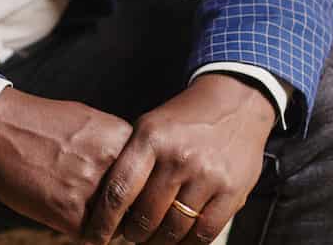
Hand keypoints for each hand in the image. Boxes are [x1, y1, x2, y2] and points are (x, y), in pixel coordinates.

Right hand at [0, 87, 132, 238]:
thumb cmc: (41, 123)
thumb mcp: (90, 121)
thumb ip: (116, 148)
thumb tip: (136, 175)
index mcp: (123, 139)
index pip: (151, 180)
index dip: (141, 193)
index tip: (131, 198)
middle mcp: (113, 164)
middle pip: (138, 206)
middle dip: (126, 213)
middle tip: (109, 211)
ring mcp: (92, 189)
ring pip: (117, 225)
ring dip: (105, 224)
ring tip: (82, 209)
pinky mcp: (70, 212)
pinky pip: (92, 236)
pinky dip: (81, 230)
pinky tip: (63, 211)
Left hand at [81, 73, 273, 244]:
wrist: (236, 101)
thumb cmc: (185, 119)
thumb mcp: (150, 125)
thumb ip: (130, 160)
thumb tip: (107, 205)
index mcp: (151, 138)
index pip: (119, 191)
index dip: (104, 220)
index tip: (96, 234)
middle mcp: (178, 157)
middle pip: (146, 215)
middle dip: (133, 233)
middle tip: (129, 235)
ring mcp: (207, 175)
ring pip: (174, 228)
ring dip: (158, 242)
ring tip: (152, 240)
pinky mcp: (232, 191)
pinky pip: (205, 232)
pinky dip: (188, 244)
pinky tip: (179, 241)